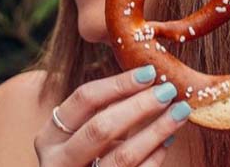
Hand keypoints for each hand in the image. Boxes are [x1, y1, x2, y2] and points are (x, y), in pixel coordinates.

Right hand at [34, 66, 189, 166]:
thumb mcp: (79, 135)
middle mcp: (59, 161)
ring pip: (122, 157)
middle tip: (168, 90)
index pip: (83, 100)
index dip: (118, 84)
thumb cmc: (82, 159)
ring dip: (156, 131)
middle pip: (100, 128)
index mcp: (50, 136)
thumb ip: (102, 112)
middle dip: (139, 106)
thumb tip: (146, 79)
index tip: (149, 72)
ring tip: (179, 112)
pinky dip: (155, 157)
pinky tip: (168, 140)